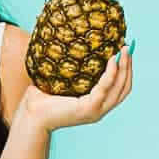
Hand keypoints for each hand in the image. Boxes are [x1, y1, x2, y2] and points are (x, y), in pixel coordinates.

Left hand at [19, 43, 133, 132]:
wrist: (30, 116)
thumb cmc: (40, 99)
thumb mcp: (60, 81)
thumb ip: (70, 68)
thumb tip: (71, 42)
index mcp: (95, 104)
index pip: (119, 88)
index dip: (126, 70)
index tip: (125, 52)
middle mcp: (99, 109)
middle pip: (124, 87)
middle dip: (128, 66)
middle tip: (128, 47)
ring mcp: (96, 111)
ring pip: (119, 88)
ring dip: (124, 68)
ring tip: (123, 50)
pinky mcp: (89, 110)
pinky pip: (104, 89)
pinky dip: (111, 75)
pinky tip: (112, 61)